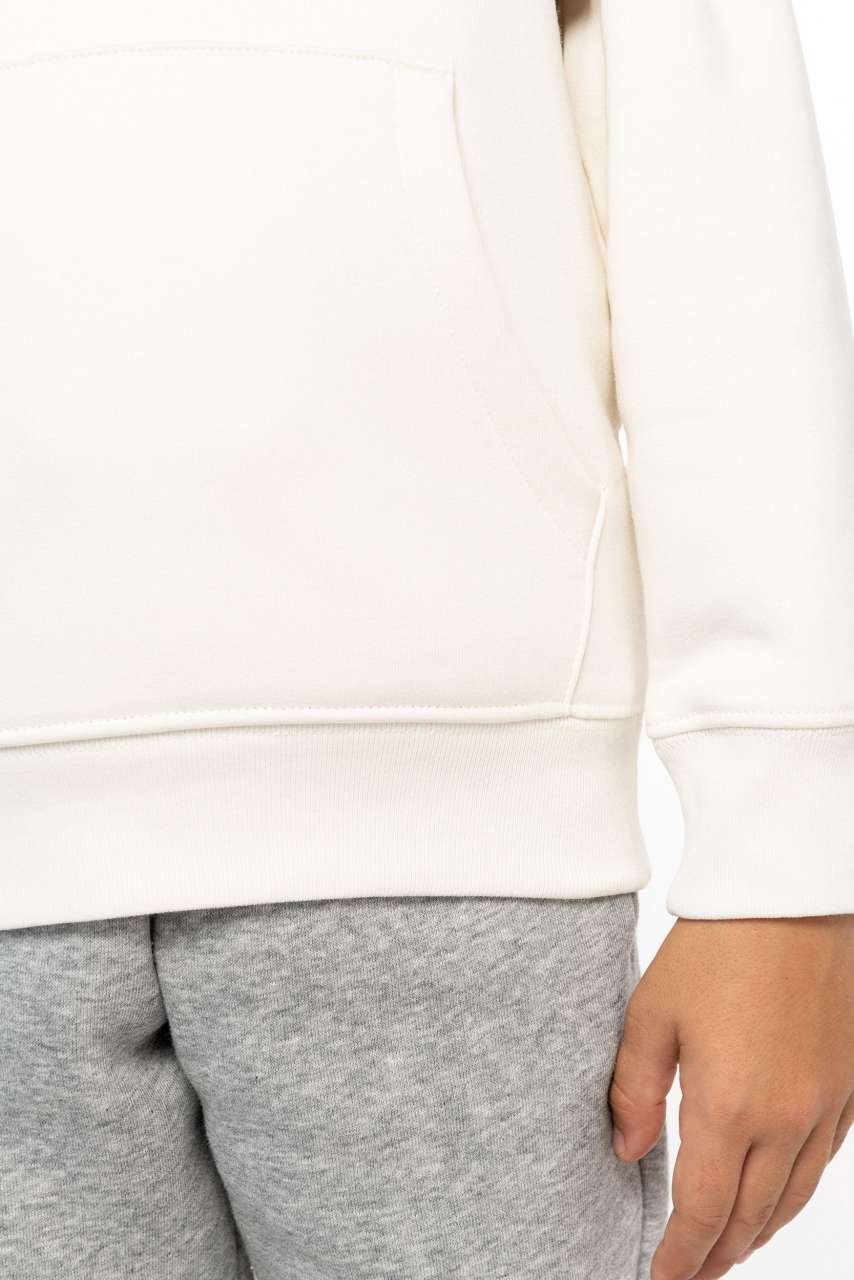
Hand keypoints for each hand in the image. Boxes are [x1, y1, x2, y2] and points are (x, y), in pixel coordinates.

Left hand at [609, 915, 853, 1278]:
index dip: (682, 1256)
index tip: (662, 1279)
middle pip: (752, 1217)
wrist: (789, 894)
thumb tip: (627, 1150)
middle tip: (692, 1275)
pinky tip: (778, 1192)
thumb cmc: (717, 944)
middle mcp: (788, 1119)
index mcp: (731, 1106)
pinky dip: (796, 1190)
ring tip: (730, 1248)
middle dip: (719, 1255)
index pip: (704, 1212)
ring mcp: (827, 1104)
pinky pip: (825, 1159)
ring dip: (759, 1232)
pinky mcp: (849, 1082)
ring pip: (794, 1196)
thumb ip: (635, 1089)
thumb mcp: (652, 1013)